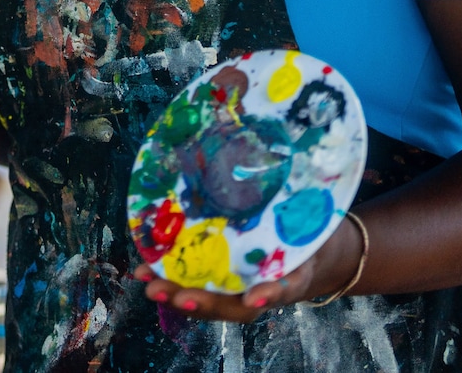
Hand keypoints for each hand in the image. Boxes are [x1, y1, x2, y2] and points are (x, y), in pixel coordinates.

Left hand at [137, 211, 363, 321]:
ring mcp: (239, 285)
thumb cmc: (309, 230)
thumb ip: (299, 209)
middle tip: (180, 297)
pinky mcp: (219, 276)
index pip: (285, 287)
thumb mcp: (309, 220)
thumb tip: (294, 158)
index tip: (255, 297)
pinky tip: (144, 271)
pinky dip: (170, 276)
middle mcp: (263, 286)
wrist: (317, 250)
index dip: (271, 293)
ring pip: (210, 297)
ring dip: (178, 292)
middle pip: (236, 303)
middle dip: (206, 301)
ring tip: (149, 285)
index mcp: (294, 274)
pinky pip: (194, 281)